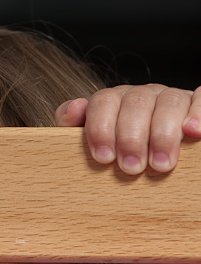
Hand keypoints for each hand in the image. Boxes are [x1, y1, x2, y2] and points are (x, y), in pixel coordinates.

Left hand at [55, 84, 200, 172]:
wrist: (153, 154)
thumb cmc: (120, 152)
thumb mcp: (96, 143)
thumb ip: (75, 128)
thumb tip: (74, 109)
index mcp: (115, 101)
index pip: (103, 102)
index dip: (100, 128)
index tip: (103, 158)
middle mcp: (144, 95)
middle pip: (136, 103)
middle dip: (132, 137)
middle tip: (131, 168)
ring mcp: (173, 98)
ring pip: (169, 102)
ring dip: (164, 134)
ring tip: (160, 165)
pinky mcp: (196, 104)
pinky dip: (199, 113)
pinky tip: (194, 132)